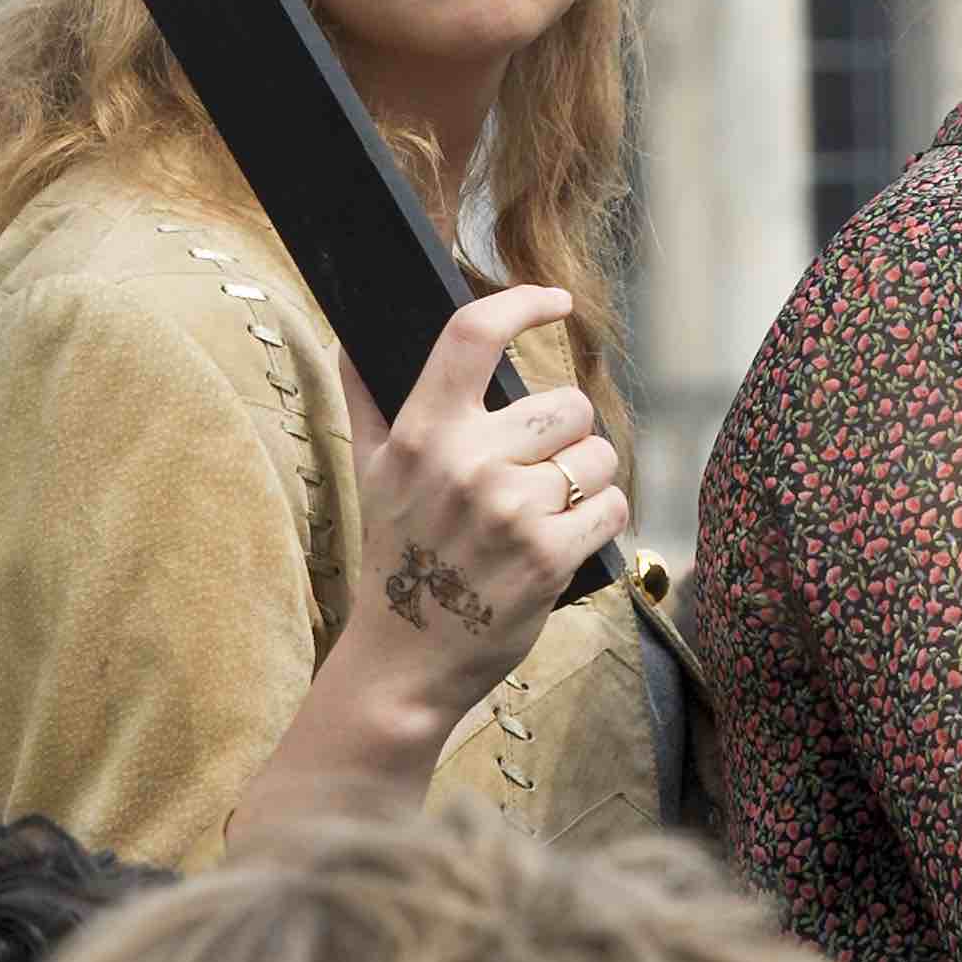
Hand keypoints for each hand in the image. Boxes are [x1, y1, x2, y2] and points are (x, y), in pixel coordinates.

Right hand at [336, 284, 627, 726]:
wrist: (404, 660)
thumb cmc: (395, 555)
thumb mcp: (369, 473)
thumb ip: (367, 398)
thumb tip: (350, 336)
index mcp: (424, 433)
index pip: (473, 334)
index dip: (523, 302)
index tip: (555, 302)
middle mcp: (466, 464)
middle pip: (567, 404)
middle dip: (567, 434)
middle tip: (540, 468)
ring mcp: (510, 511)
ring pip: (597, 456)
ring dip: (588, 479)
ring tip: (552, 506)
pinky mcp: (548, 557)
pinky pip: (611, 506)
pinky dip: (601, 519)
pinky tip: (568, 536)